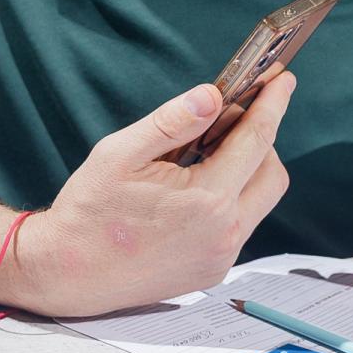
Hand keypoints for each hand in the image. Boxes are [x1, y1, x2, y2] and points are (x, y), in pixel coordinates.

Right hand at [10, 75, 294, 317]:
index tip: (282, 79)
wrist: (70, 273)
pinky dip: (229, 199)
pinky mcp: (213, 270)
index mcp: (206, 199)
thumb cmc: (90, 211)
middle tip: (231, 121)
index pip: (256, 140)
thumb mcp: (120, 153)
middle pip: (273, 174)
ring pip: (260, 202)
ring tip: (203, 156)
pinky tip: (192, 191)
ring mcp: (221, 257)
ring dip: (245, 171)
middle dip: (262, 140)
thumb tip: (211, 96)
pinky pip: (239, 226)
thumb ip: (171, 122)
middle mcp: (224, 233)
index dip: (272, 104)